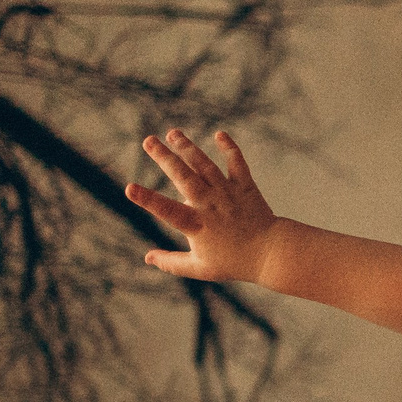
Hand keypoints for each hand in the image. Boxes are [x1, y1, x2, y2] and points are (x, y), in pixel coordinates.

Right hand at [129, 128, 281, 284]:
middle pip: (184, 178)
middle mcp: (210, 205)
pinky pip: (237, 164)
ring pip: (205, 166)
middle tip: (147, 140)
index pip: (167, 211)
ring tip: (172, 133)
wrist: (271, 254)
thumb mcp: (200, 268)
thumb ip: (172, 263)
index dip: (148, 199)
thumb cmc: (234, 262)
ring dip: (188, 147)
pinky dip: (230, 148)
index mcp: (197, 225)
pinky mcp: (245, 187)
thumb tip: (147, 258)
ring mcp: (228, 194)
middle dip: (165, 158)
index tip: (129, 187)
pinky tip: (219, 134)